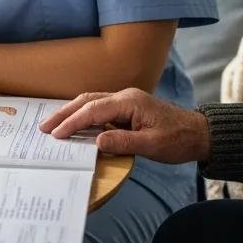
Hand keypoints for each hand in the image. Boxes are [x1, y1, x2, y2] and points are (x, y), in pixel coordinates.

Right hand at [39, 88, 209, 162]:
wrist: (199, 133)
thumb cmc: (178, 140)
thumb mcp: (152, 146)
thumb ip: (123, 142)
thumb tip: (96, 141)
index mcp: (130, 102)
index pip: (93, 110)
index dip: (72, 122)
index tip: (55, 134)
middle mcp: (125, 97)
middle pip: (87, 101)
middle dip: (64, 113)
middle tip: (44, 127)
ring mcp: (126, 101)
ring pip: (92, 103)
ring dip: (72, 113)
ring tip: (53, 125)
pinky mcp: (127, 109)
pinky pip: (100, 109)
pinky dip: (84, 116)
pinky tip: (75, 126)